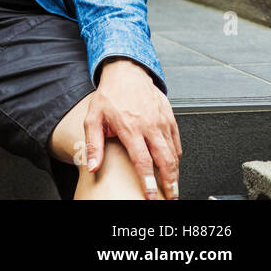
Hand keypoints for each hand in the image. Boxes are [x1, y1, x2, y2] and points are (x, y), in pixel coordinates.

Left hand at [86, 58, 181, 198]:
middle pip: (165, 160)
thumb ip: (94, 144)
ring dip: (175, 172)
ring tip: (173, 186)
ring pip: (174, 153)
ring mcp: (162, 122)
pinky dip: (177, 156)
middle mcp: (149, 126)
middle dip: (170, 182)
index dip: (148, 181)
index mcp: (130, 127)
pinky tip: (174, 164)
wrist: (126, 73)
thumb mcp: (93, 118)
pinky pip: (177, 142)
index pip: (143, 161)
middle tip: (172, 197)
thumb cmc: (110, 96)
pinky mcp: (171, 118)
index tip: (152, 195)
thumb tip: (93, 166)